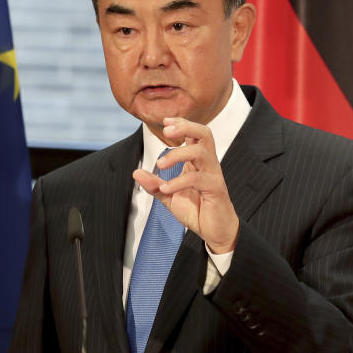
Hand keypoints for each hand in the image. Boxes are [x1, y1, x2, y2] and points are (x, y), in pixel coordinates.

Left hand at [133, 117, 238, 253]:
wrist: (215, 232)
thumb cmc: (196, 210)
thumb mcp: (169, 196)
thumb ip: (154, 184)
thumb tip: (136, 173)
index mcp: (198, 161)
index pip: (194, 134)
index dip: (182, 123)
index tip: (166, 120)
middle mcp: (208, 164)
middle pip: (204, 134)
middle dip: (186, 126)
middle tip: (166, 131)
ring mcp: (213, 175)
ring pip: (200, 152)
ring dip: (177, 154)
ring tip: (160, 164)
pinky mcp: (215, 189)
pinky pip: (197, 179)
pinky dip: (178, 181)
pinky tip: (165, 188)